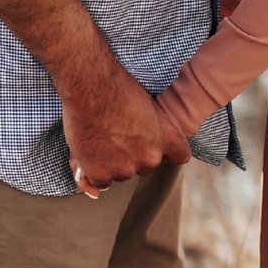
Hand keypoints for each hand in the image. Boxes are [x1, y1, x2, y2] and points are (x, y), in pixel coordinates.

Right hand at [62, 66, 190, 197]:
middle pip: (145, 166)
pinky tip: (88, 148)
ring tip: (99, 136)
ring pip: (120, 174)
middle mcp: (151, 157)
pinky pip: (99, 181)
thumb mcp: (145, 106)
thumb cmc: (117, 87)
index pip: (179, 156)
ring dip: (110, 163)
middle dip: (132, 156)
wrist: (90, 86)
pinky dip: (92, 170)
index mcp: (167, 138)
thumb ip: (148, 131)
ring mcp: (126, 169)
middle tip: (115, 134)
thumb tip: (143, 144)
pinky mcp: (101, 174)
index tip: (153, 143)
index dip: (165, 151)